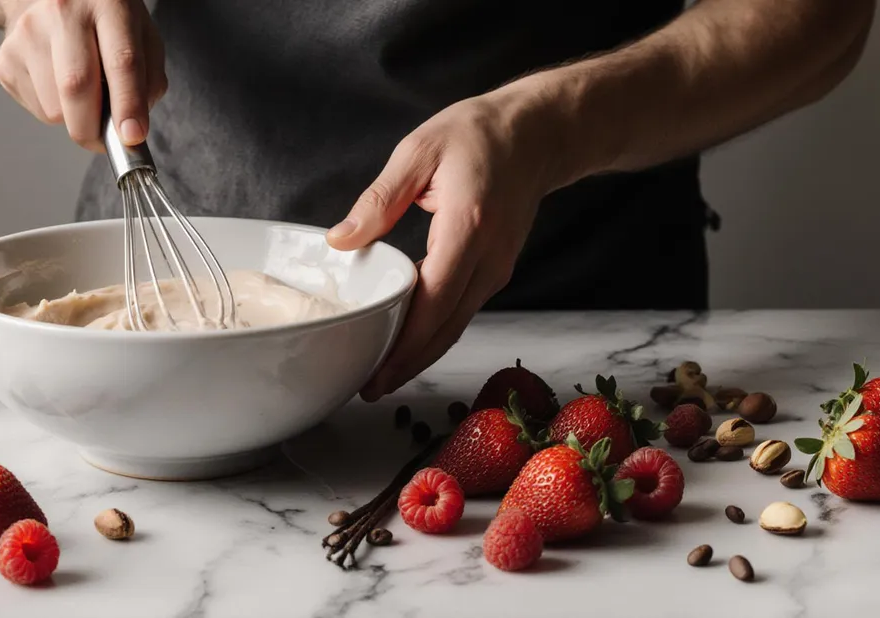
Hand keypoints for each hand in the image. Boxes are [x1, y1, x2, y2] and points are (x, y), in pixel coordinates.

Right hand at [0, 0, 165, 150]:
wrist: (50, 2)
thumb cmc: (104, 25)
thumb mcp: (142, 38)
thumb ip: (148, 81)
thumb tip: (130, 129)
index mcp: (106, 4)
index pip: (121, 61)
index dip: (128, 105)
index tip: (132, 137)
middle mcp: (61, 13)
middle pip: (75, 87)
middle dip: (94, 129)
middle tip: (108, 140)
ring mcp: (27, 34)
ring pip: (54, 108)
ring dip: (75, 118)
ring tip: (84, 94)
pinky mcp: (5, 59)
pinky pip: (37, 109)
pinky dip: (56, 112)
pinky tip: (59, 86)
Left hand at [326, 91, 571, 400]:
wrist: (538, 135)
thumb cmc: (480, 136)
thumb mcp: (419, 152)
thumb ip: (380, 200)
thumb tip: (341, 240)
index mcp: (468, 227)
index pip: (434, 299)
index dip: (405, 341)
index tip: (376, 368)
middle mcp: (489, 258)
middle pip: (447, 328)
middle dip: (408, 364)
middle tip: (369, 387)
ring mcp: (497, 269)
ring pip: (456, 326)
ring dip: (421, 355)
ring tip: (382, 375)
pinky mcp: (496, 271)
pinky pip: (462, 311)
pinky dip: (436, 333)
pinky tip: (408, 342)